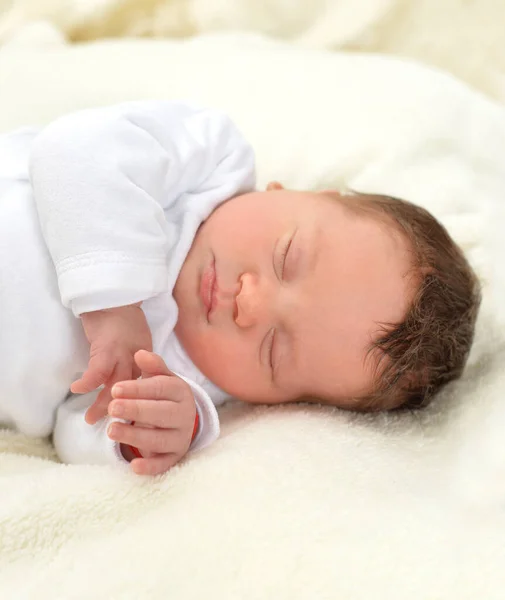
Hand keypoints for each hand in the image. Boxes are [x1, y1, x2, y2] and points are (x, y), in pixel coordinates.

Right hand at [71, 303, 151, 423]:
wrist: (115, 299)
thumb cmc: (125, 319)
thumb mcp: (140, 342)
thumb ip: (139, 361)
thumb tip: (133, 382)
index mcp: (146, 360)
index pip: (145, 389)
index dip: (140, 406)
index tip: (135, 422)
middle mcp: (136, 360)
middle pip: (131, 392)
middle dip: (121, 411)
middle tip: (113, 428)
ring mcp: (122, 355)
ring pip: (115, 387)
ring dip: (103, 404)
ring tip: (91, 419)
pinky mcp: (106, 348)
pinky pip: (97, 372)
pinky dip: (88, 382)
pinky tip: (77, 390)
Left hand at [107, 350, 196, 475]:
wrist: (180, 420)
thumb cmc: (164, 396)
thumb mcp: (161, 378)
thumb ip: (153, 366)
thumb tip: (139, 354)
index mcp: (181, 393)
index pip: (161, 389)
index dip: (138, 389)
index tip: (115, 389)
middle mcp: (185, 415)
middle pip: (161, 414)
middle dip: (136, 410)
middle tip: (112, 407)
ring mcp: (181, 438)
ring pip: (159, 439)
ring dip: (135, 435)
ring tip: (111, 430)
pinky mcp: (174, 457)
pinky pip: (163, 464)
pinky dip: (150, 467)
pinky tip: (133, 465)